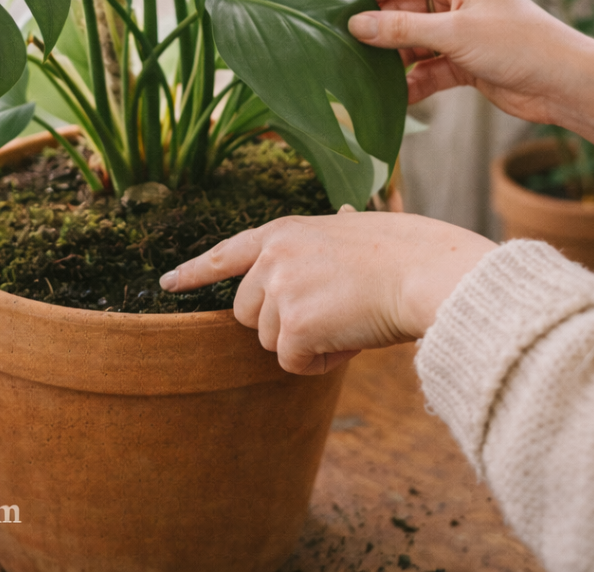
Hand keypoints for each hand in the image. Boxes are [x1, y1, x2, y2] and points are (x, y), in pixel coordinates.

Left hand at [159, 206, 495, 374]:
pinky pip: (294, 363)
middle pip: (246, 313)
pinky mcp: (294, 325)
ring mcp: (280, 289)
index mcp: (283, 231)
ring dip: (305, 342)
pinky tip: (349, 339)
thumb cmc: (403, 254)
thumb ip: (316, 247)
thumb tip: (329, 238)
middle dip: (280, 323)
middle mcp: (272, 256)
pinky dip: (321, 362)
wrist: (425, 271)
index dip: (194, 271)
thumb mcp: (348, 233)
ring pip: (270, 341)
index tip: (167, 283)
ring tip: (346, 319)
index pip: (226, 252)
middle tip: (327, 312)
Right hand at [348, 0, 593, 162]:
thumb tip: (356, 25)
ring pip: (408, 40)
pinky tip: (397, 98)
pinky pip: (423, 67)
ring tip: (366, 78)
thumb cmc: (518, 44)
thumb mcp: (454, 33)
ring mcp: (455, 29)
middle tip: (346, 53)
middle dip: (375, 31)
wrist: (565, 84)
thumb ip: (401, 29)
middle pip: (397, 8)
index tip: (340, 16)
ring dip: (391, 60)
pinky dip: (411, 82)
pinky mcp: (460, 60)